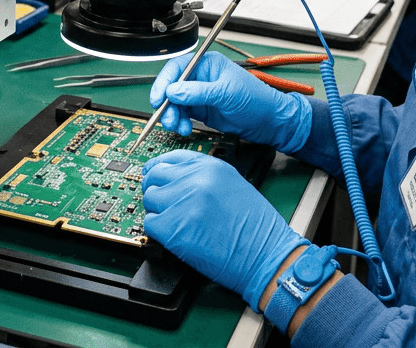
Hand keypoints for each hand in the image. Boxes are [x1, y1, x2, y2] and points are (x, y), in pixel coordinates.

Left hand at [143, 150, 307, 309]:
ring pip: (149, 199)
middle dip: (156, 189)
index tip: (155, 175)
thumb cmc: (257, 229)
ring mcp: (182, 202)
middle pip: (154, 176)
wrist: (266, 256)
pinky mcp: (173, 228)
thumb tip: (177, 179)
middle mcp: (195, 180)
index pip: (170, 158)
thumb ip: (205, 178)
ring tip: (177, 222)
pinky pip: (150, 223)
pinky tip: (175, 235)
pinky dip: (158, 231)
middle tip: (163, 203)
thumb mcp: (234, 186)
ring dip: (158, 211)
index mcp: (211, 167)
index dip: (159, 168)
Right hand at [149, 52, 309, 152]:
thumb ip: (198, 92)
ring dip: (172, 115)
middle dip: (167, 103)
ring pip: (175, 103)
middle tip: (166, 116)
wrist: (268, 121)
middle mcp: (200, 77)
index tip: (158, 97)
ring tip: (178, 126)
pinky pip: (183, 114)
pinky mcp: (201, 110)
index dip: (164, 81)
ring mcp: (200, 94)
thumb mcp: (226, 93)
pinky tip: (185, 128)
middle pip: (172, 86)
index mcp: (207, 64)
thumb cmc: (255, 99)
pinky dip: (180, 122)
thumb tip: (173, 91)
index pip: (177, 68)